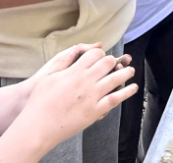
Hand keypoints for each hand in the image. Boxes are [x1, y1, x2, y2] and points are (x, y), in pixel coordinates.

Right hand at [14, 47, 136, 150]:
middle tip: (118, 62)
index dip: (100, 53)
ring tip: (131, 71)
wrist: (39, 125)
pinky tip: (133, 88)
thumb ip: (65, 60)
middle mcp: (86, 81)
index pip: (95, 54)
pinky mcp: (95, 111)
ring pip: (115, 79)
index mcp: (75, 70)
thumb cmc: (40, 100)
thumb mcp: (50, 74)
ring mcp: (92, 96)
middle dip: (114, 61)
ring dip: (125, 73)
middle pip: (107, 64)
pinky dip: (127, 92)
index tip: (102, 56)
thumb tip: (77, 49)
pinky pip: (115, 99)